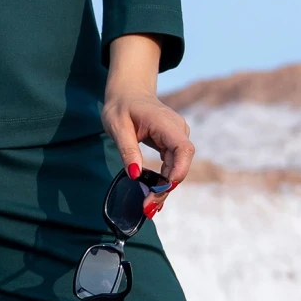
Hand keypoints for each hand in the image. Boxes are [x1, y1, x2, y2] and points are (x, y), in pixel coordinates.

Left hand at [102, 34, 194, 214]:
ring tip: (148, 207)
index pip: (183, 149)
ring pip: (176, 168)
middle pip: (181, 164)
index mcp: (166, 123)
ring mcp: (176, 138)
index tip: (165, 188)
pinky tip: (153, 197)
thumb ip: (128, 150)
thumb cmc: (121, 106)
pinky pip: (171, 166)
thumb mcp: (117, 126)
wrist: (128, 92)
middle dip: (167, 187)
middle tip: (148, 208)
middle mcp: (177, 131)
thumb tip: (136, 175)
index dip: (179, 170)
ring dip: (164, 188)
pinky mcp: (171, 145)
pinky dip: (162, 182)